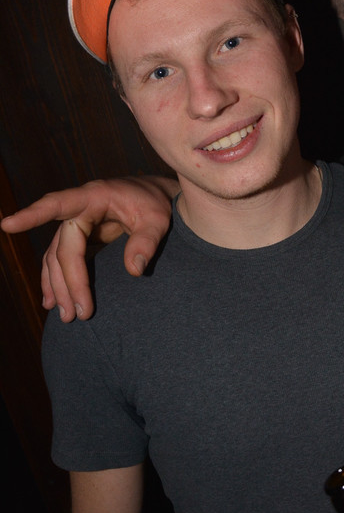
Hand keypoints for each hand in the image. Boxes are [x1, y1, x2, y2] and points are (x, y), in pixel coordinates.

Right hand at [1, 176, 177, 320]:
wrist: (159, 198)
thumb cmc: (158, 203)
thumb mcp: (159, 219)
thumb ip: (147, 241)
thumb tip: (134, 271)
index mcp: (94, 196)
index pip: (59, 205)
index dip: (33, 215)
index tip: (8, 224)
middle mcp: (80, 210)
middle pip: (63, 249)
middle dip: (68, 282)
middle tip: (77, 313)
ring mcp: (78, 225)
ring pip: (57, 258)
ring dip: (59, 287)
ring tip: (66, 316)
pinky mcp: (82, 238)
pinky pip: (62, 261)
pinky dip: (58, 281)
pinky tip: (53, 302)